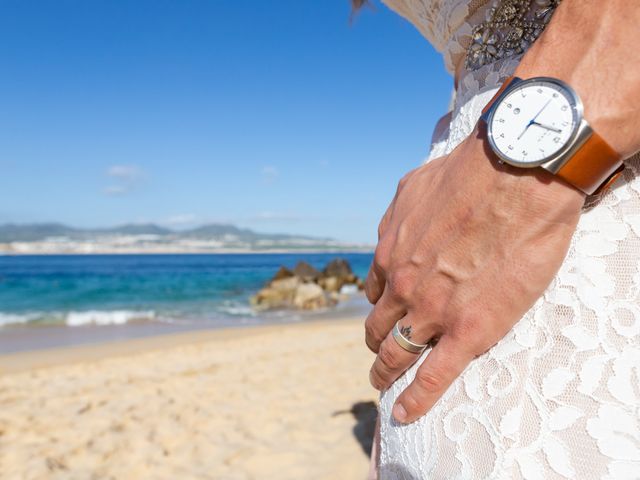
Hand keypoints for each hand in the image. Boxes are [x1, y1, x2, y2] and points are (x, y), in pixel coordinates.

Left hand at [365, 129, 584, 423]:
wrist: (516, 176)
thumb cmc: (468, 174)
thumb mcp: (413, 187)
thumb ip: (395, 219)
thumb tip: (388, 237)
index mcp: (391, 255)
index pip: (375, 294)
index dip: (378, 309)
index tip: (385, 317)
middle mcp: (403, 287)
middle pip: (379, 328)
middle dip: (376, 345)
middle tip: (378, 357)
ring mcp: (433, 312)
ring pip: (398, 353)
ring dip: (386, 372)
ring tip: (383, 385)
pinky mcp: (469, 331)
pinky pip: (434, 376)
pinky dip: (416, 400)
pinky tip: (405, 414)